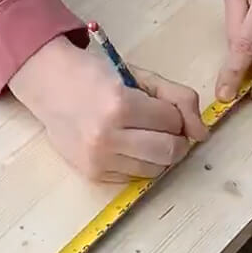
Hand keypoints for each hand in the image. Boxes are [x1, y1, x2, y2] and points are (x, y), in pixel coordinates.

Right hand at [10, 36, 206, 182]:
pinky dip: (138, 162)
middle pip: (170, 151)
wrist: (48, 84)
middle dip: (176, 139)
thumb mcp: (139, 75)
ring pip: (155, 169)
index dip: (174, 113)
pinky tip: (124, 144)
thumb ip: (178, 97)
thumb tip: (203, 133)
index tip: (161, 106)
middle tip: (164, 127)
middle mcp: (107, 137)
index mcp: (119, 105)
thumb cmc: (96, 75)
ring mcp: (98, 159)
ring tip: (143, 135)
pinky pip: (134, 177)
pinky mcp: (92, 174)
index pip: (172, 121)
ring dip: (159, 153)